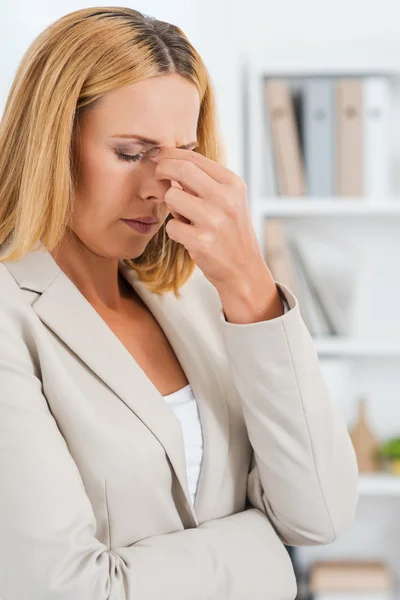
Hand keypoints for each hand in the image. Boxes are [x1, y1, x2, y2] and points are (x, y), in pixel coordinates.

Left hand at [149, 146, 266, 290]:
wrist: (244, 270)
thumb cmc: (231, 232)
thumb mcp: (229, 200)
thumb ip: (205, 181)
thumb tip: (171, 161)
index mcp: (232, 184)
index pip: (194, 158)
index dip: (170, 154)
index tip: (158, 156)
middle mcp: (225, 198)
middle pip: (180, 169)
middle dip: (162, 169)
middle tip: (157, 175)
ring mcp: (213, 220)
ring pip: (171, 197)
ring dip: (172, 207)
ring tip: (186, 218)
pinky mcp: (201, 242)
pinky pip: (171, 226)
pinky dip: (175, 231)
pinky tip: (189, 237)